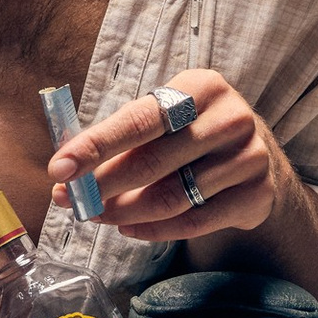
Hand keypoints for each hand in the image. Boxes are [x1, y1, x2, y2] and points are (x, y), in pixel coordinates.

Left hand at [45, 69, 295, 241]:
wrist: (253, 157)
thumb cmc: (190, 134)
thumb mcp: (164, 120)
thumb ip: (119, 139)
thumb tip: (65, 173)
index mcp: (200, 88)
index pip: (138, 120)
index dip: (95, 146)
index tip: (59, 168)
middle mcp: (230, 118)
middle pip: (152, 162)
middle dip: (103, 186)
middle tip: (73, 201)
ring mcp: (249, 157)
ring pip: (171, 197)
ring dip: (125, 213)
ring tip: (100, 215)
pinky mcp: (257, 194)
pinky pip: (193, 222)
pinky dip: (153, 230)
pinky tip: (130, 228)